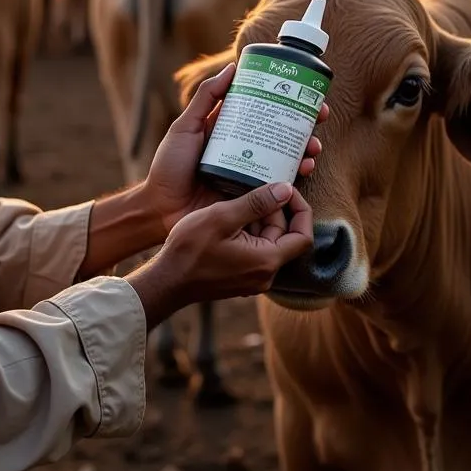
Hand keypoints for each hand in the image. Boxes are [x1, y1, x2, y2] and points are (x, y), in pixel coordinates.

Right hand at [126, 182, 313, 328]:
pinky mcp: (240, 278)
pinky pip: (254, 251)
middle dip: (273, 211)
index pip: (304, 236)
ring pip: (268, 242)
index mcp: (267, 261)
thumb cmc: (190, 249)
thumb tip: (286, 189)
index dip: (301, 210)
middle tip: (252, 190)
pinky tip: (228, 220)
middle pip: (284, 237)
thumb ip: (257, 202)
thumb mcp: (222, 217)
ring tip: (236, 202)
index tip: (286, 190)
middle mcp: (265, 275)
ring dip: (258, 221)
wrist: (167, 281)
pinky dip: (247, 233)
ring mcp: (252, 279)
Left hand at [142, 62, 327, 236]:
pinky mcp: (255, 197)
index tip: (307, 93)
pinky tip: (304, 169)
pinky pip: (281, 184)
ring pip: (287, 157)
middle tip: (319, 117)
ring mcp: (252, 172)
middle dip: (306, 124)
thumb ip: (205, 98)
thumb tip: (232, 67)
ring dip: (306, 149)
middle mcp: (246, 149)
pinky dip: (296, 176)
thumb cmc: (169, 166)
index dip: (288, 101)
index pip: (265, 110)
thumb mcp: (185, 127)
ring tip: (313, 147)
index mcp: (231, 129)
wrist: (161, 208)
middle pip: (283, 132)